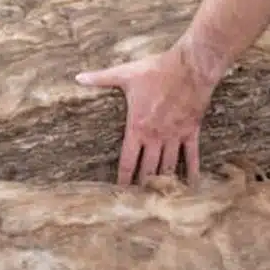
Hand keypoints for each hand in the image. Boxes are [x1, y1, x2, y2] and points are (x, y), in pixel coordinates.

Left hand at [75, 43, 218, 185]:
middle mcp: (155, 136)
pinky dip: (191, 171)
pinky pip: (191, 156)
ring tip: (159, 198)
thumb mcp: (126, 73)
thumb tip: (78, 78)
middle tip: (138, 203)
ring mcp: (174, 135)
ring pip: (167, 166)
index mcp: (137, 126)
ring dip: (163, 183)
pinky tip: (191, 185)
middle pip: (147, 169)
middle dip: (142, 186)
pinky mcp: (191, 131)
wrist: (189, 67)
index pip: (127, 160)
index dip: (123, 179)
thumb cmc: (156, 69)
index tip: (119, 193)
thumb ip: (101, 78)